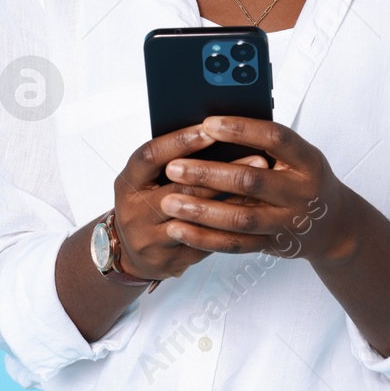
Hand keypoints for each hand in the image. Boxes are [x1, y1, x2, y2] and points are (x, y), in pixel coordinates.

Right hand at [112, 123, 271, 281]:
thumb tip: (215, 132)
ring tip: (261, 185)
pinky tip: (253, 214)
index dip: (180, 141)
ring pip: (197, 220)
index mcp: (128, 183)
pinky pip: (205, 244)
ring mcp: (150, 240)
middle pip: (180, 189)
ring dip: (233, 200)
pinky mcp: (168, 261)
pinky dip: (230, 227)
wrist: (129, 253)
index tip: (211, 129)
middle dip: (222, 172)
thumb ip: (170, 160)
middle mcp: (134, 212)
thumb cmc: (145, 204)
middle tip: (257, 158)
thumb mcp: (146, 179)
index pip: (152, 156)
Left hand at [158, 116, 354, 264]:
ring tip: (170, 201)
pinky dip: (205, 238)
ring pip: (241, 217)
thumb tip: (213, 127)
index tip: (207, 123)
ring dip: (201, 210)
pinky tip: (180, 229)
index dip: (241, 130)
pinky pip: (236, 244)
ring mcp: (289, 223)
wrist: (334, 226)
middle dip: (209, 174)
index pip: (275, 138)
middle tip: (174, 167)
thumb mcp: (298, 157)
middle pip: (251, 181)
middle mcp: (302, 192)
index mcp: (308, 160)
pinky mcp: (274, 245)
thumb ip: (266, 145)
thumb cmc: (305, 179)